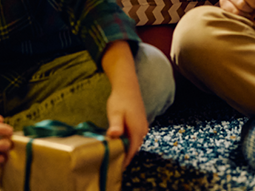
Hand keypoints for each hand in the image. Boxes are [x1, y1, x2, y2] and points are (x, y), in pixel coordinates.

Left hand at [100, 41, 148, 165]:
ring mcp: (143, 126)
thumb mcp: (115, 113)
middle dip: (124, 157)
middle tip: (112, 164)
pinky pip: (135, 137)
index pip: (131, 151)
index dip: (123, 161)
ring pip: (134, 143)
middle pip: (133, 149)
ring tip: (114, 156)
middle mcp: (142, 130)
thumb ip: (116, 125)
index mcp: (137, 130)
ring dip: (126, 150)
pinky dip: (128, 142)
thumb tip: (114, 135)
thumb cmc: (120, 100)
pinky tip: (119, 143)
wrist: (127, 86)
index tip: (114, 169)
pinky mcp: (140, 123)